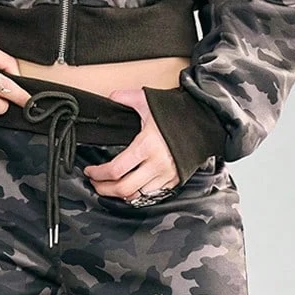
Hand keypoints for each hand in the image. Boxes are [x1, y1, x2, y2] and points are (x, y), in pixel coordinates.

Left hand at [82, 86, 179, 200]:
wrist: (203, 122)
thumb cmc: (178, 113)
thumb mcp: (148, 101)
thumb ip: (126, 97)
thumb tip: (111, 97)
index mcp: (147, 146)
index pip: (115, 170)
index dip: (98, 174)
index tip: (90, 171)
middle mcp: (157, 164)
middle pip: (123, 189)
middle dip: (104, 189)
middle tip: (95, 183)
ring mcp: (167, 175)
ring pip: (137, 197)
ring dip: (119, 195)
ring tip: (109, 188)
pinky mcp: (174, 181)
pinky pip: (151, 196)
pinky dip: (137, 196)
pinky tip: (129, 190)